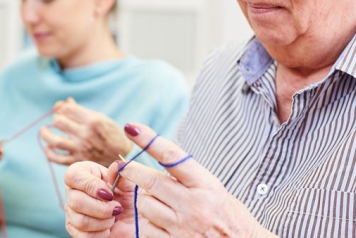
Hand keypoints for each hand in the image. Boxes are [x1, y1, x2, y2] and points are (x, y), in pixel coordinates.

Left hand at [40, 98, 131, 166]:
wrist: (122, 157)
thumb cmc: (110, 134)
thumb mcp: (100, 118)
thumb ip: (80, 111)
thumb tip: (63, 103)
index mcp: (93, 120)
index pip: (66, 109)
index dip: (62, 108)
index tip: (63, 111)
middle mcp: (85, 134)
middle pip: (59, 121)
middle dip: (56, 118)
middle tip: (59, 121)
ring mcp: (80, 149)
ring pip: (54, 140)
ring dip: (45, 134)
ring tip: (44, 131)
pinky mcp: (77, 161)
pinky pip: (57, 158)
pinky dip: (48, 153)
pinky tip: (47, 148)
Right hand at [63, 160, 139, 237]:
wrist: (135, 220)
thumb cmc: (129, 197)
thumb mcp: (129, 184)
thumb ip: (122, 174)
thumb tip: (116, 166)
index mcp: (83, 174)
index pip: (72, 176)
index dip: (90, 186)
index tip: (109, 194)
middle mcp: (73, 191)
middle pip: (75, 201)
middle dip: (101, 208)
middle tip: (117, 209)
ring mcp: (72, 211)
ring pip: (80, 220)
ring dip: (103, 222)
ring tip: (114, 218)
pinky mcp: (75, 229)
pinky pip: (83, 235)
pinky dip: (100, 233)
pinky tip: (108, 228)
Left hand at [65, 123, 276, 237]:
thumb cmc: (230, 217)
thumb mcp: (215, 190)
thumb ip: (188, 178)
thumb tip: (159, 162)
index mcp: (206, 185)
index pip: (172, 156)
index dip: (149, 140)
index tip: (132, 128)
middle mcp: (194, 205)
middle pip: (151, 181)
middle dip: (133, 171)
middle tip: (125, 166)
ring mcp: (182, 226)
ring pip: (145, 205)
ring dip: (144, 200)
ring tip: (157, 202)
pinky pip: (146, 228)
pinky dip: (146, 221)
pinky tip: (157, 220)